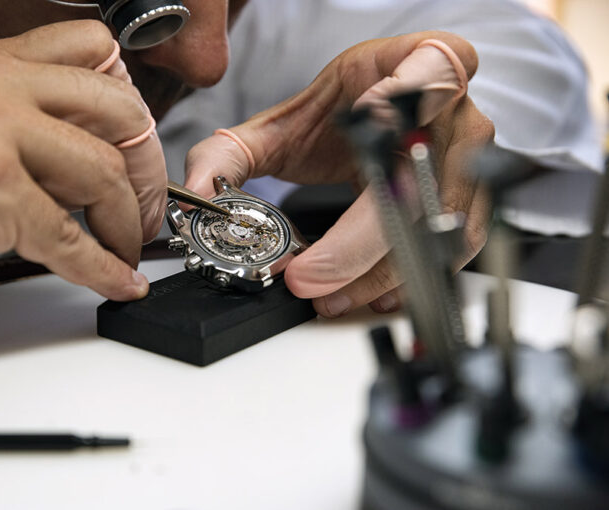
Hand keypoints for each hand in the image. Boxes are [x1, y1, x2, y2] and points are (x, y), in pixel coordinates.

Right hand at [0, 20, 166, 319]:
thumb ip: (25, 121)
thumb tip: (97, 150)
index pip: (94, 51)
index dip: (128, 106)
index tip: (135, 149)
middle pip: (116, 110)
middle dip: (144, 169)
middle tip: (143, 206)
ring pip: (102, 172)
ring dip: (125, 223)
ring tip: (123, 248)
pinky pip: (72, 237)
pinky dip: (103, 267)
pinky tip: (115, 279)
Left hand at [185, 31, 492, 317]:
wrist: (381, 113)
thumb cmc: (343, 109)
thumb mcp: (284, 122)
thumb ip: (231, 153)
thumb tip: (194, 194)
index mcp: (419, 65)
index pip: (420, 88)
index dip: (386, 124)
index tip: (332, 196)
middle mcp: (455, 112)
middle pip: (417, 187)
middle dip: (357, 248)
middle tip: (309, 279)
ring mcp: (470, 158)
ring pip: (438, 228)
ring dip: (381, 274)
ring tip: (331, 296)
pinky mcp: (470, 199)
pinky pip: (452, 250)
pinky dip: (410, 278)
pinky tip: (371, 294)